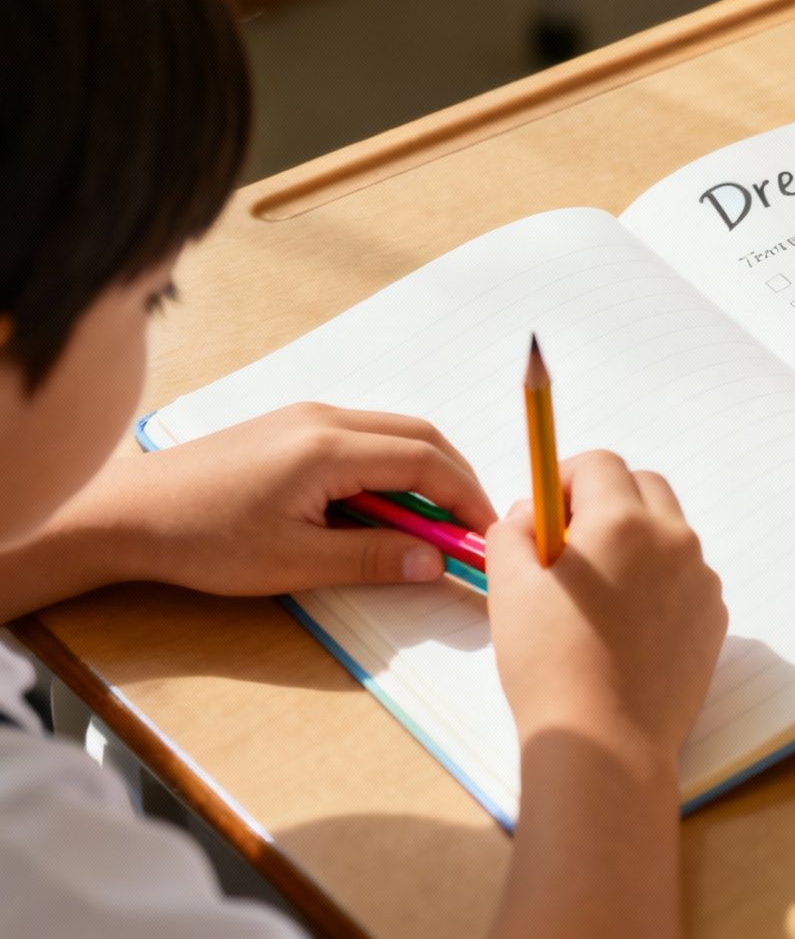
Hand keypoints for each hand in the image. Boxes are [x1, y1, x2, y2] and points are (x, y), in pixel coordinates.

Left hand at [53, 403, 497, 594]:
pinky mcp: (291, 427)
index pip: (426, 462)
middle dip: (456, 479)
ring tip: (432, 522)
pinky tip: (384, 505)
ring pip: (393, 432)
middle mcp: (325, 419)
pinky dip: (392, 466)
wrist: (127, 512)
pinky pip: (364, 436)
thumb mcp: (294, 562)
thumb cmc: (202, 539)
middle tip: (470, 526)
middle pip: (420, 436)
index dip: (466, 497)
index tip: (484, 533)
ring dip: (425, 471)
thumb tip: (435, 561)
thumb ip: (372, 557)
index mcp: (329, 448)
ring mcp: (306, 417)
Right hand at [488, 452, 725, 761]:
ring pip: (668, 533)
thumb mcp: (508, 587)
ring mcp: (702, 579)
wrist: (604, 742)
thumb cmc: (548, 663)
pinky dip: (659, 582)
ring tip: (596, 593)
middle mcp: (673, 539)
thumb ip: (511, 531)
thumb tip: (528, 514)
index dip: (565, 479)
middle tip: (568, 546)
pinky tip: (626, 627)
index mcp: (622, 520)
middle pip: (644, 487)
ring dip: (634, 541)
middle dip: (605, 501)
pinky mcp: (715, 618)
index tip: (546, 514)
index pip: (600, 464)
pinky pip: (686, 577)